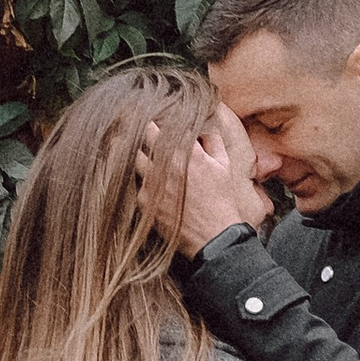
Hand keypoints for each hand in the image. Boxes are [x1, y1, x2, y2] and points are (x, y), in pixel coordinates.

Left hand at [140, 109, 267, 254]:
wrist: (214, 235)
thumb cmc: (222, 200)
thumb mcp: (224, 166)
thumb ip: (213, 141)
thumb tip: (204, 126)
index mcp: (184, 152)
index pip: (156, 129)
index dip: (151, 126)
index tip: (151, 125)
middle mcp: (165, 165)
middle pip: (141, 143)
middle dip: (142, 139)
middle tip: (141, 138)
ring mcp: (152, 184)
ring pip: (135, 161)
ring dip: (139, 158)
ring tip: (143, 160)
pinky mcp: (145, 202)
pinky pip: (136, 184)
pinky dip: (141, 181)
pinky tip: (149, 183)